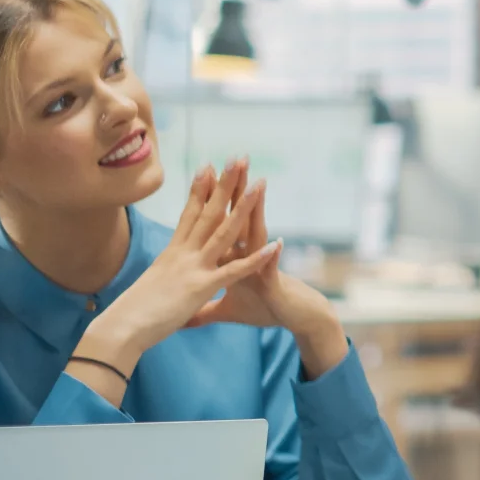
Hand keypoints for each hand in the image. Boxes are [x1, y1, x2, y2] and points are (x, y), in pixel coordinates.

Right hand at [78, 160, 279, 372]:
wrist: (120, 328)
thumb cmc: (131, 314)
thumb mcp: (152, 288)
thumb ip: (163, 278)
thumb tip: (161, 277)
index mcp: (172, 253)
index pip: (189, 214)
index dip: (200, 190)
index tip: (209, 166)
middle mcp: (183, 254)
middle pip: (208, 212)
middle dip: (225, 184)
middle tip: (239, 158)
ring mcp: (193, 268)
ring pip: (224, 231)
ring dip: (244, 207)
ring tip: (261, 183)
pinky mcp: (201, 287)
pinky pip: (234, 270)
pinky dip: (255, 258)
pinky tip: (275, 245)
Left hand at [187, 176, 348, 378]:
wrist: (295, 318)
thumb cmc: (264, 309)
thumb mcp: (227, 310)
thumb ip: (205, 310)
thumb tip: (184, 316)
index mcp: (233, 257)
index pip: (220, 222)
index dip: (211, 199)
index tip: (204, 173)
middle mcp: (249, 254)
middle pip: (238, 217)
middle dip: (234, 190)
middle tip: (234, 161)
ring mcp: (262, 265)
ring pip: (257, 234)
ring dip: (257, 212)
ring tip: (258, 186)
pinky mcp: (272, 282)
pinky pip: (271, 269)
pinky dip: (272, 258)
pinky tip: (277, 244)